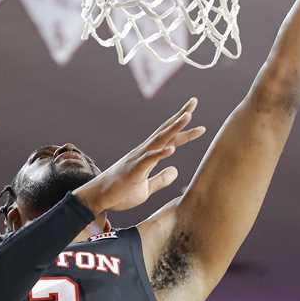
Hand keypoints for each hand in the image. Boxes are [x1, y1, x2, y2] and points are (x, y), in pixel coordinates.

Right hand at [74, 97, 204, 214]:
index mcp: (148, 156)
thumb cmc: (120, 193)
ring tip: (188, 117)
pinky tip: (172, 150)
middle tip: (194, 101)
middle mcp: (144, 152)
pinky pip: (148, 160)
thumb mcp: (146, 188)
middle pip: (166, 131)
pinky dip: (160, 154)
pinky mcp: (133, 170)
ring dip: (174, 128)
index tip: (201, 125)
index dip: (185, 131)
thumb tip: (176, 171)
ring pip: (159, 140)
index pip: (170, 139)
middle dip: (180, 117)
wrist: (98, 199)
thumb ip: (161, 179)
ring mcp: (138, 159)